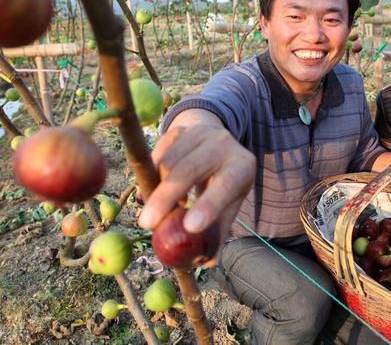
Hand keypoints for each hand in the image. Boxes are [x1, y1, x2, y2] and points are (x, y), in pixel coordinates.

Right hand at [138, 122, 255, 260]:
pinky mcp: (179, 128)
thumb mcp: (230, 202)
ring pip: (168, 162)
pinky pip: (157, 153)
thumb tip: (206, 262)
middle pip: (190, 170)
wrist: (218, 141)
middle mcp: (224, 144)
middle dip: (166, 198)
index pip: (226, 185)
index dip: (209, 205)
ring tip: (159, 209)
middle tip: (147, 224)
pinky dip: (151, 174)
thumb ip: (219, 231)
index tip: (190, 228)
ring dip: (157, 188)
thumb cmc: (225, 181)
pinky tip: (158, 188)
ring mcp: (200, 132)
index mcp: (242, 165)